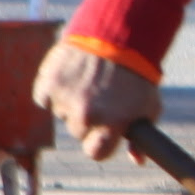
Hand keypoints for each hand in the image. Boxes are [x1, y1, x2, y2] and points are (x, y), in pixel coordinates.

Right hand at [34, 40, 155, 159]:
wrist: (117, 33)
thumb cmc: (137, 73)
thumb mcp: (148, 106)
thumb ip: (141, 137)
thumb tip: (137, 161)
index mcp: (112, 123)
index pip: (96, 153)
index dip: (99, 144)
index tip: (102, 134)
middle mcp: (86, 114)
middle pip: (78, 131)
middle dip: (87, 119)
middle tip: (98, 97)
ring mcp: (65, 99)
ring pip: (62, 113)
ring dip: (70, 101)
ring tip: (88, 80)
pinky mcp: (48, 83)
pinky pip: (46, 96)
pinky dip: (54, 88)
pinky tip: (71, 74)